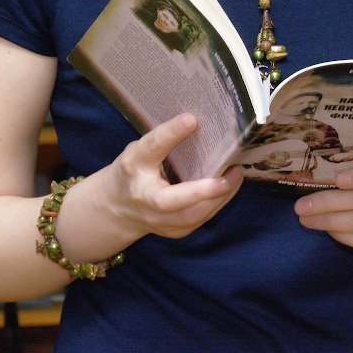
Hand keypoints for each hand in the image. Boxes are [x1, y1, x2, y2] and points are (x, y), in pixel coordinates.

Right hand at [98, 113, 241, 240]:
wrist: (116, 207)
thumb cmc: (135, 170)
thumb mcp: (141, 150)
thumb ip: (164, 141)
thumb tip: (199, 122)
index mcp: (134, 166)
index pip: (151, 147)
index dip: (170, 133)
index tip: (192, 120)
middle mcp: (143, 196)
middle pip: (168, 200)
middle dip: (199, 192)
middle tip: (225, 179)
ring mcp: (156, 220)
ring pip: (189, 217)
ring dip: (217, 199)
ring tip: (235, 177)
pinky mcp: (172, 232)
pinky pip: (197, 221)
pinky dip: (216, 205)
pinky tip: (228, 189)